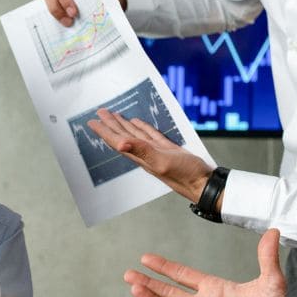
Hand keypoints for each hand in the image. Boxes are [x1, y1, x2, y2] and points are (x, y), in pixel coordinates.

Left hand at [86, 108, 211, 201]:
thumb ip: (142, 151)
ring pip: (135, 135)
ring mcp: (156, 151)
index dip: (104, 132)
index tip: (92, 122)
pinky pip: (151, 135)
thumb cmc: (185, 175)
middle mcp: (145, 154)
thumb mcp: (162, 161)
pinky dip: (143, 127)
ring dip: (123, 125)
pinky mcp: (167, 149)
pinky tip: (138, 122)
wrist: (204, 183)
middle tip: (100, 113)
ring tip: (113, 115)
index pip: (118, 141)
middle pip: (122, 136)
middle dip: (110, 125)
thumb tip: (121, 144)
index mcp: (141, 156)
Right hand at [126, 228, 288, 296]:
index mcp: (214, 288)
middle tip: (128, 274)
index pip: (183, 275)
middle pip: (169, 292)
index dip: (164, 267)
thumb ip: (267, 258)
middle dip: (149, 282)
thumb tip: (274, 230)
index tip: (145, 258)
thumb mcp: (272, 283)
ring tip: (134, 289)